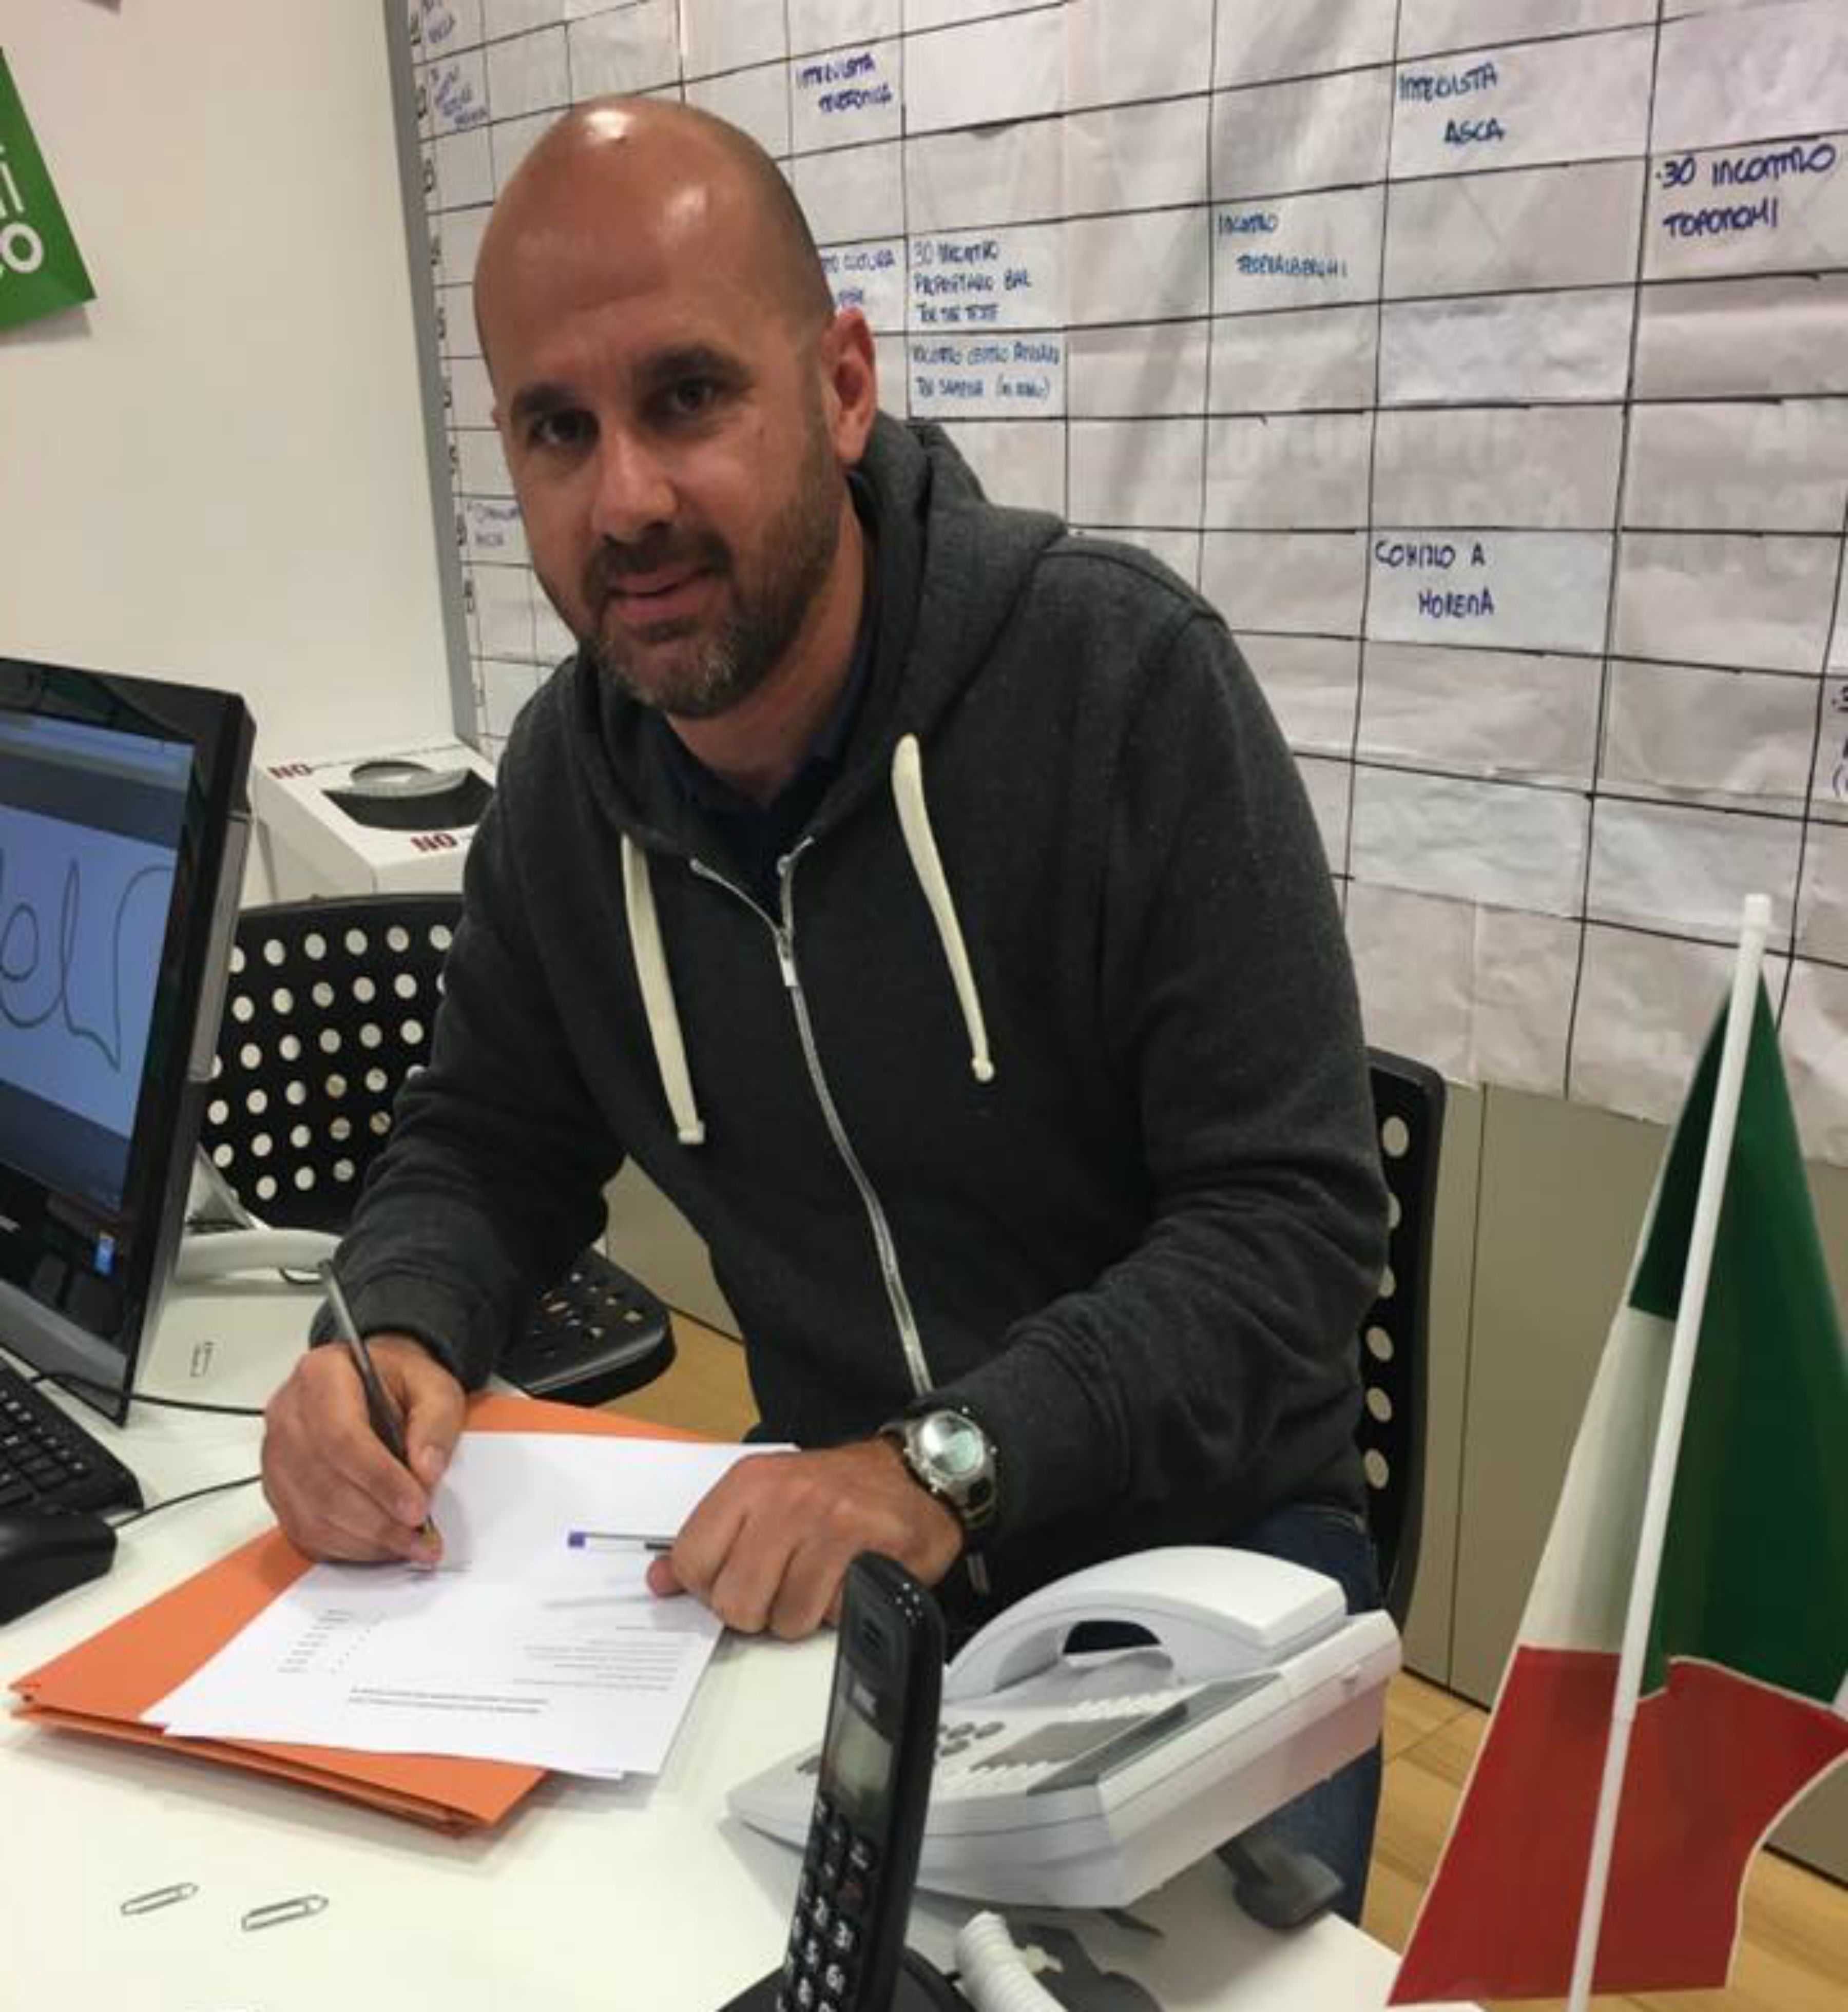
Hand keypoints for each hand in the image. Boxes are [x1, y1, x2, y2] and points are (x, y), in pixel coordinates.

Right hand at [261, 1334, 464, 1564]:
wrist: (375, 1385)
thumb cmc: (398, 1383)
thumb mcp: (434, 1386)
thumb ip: (436, 1423)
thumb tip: (425, 1472)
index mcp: (321, 1376)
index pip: (341, 1437)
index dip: (380, 1480)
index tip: (417, 1508)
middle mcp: (288, 1415)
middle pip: (324, 1483)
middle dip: (377, 1520)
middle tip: (421, 1537)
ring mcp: (276, 1456)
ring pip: (311, 1515)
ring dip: (365, 1541)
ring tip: (410, 1545)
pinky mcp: (278, 1490)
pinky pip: (304, 1531)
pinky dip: (346, 1548)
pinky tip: (381, 1546)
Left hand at [646, 1439, 963, 1638]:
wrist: (912, 1475)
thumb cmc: (834, 1493)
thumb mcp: (762, 1501)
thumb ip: (710, 1540)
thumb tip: (661, 1581)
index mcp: (748, 1483)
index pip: (691, 1560)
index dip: (710, 1589)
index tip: (733, 1583)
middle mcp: (784, 1495)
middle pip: (735, 1599)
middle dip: (758, 1612)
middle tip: (781, 1589)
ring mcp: (827, 1518)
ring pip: (784, 1616)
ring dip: (802, 1616)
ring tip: (818, 1585)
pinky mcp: (868, 1544)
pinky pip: (833, 1613)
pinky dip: (839, 1612)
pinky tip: (847, 1582)